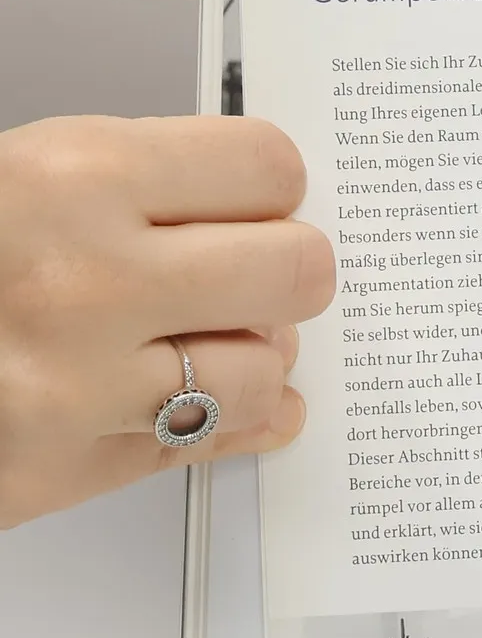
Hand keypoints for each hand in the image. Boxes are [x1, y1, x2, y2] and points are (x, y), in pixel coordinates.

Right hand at [0, 115, 332, 527]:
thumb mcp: (6, 175)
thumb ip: (122, 185)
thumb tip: (252, 199)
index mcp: (68, 176)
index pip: (266, 167)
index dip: (266, 184)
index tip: (249, 195)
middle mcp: (89, 281)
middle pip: (296, 270)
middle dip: (284, 270)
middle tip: (250, 271)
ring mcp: (82, 387)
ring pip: (265, 371)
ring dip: (253, 356)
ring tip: (205, 338)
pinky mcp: (67, 470)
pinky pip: (211, 445)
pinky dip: (234, 425)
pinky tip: (216, 401)